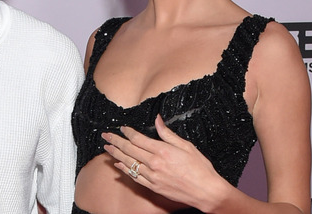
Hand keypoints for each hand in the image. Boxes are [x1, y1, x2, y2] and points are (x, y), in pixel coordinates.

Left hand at [101, 115, 229, 209]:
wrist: (206, 192)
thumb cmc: (200, 168)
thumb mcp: (186, 146)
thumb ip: (168, 134)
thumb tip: (157, 120)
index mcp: (162, 151)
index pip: (138, 139)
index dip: (128, 132)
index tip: (122, 128)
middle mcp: (154, 164)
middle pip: (129, 150)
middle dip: (116, 141)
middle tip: (105, 136)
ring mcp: (152, 176)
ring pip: (129, 163)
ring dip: (116, 155)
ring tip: (107, 148)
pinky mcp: (153, 187)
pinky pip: (135, 177)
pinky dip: (125, 170)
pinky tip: (118, 165)